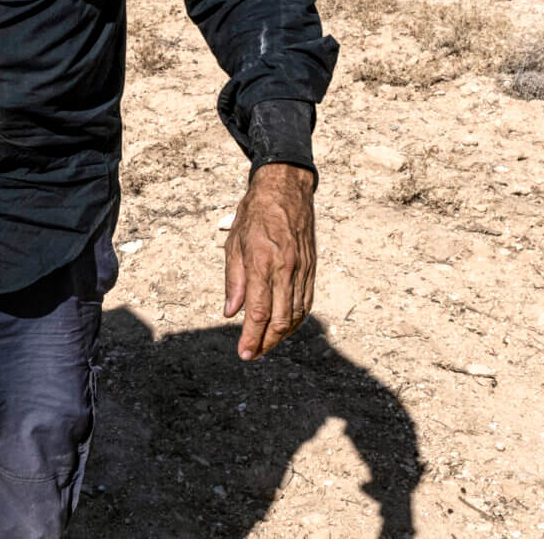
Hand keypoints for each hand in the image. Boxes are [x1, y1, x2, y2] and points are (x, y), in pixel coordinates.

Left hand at [223, 163, 316, 359]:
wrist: (286, 189)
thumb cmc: (255, 214)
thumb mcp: (234, 243)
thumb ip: (234, 280)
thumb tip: (232, 312)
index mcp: (262, 262)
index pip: (258, 311)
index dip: (252, 337)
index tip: (244, 352)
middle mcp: (286, 268)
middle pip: (280, 319)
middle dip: (266, 342)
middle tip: (252, 353)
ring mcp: (302, 269)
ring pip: (296, 314)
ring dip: (281, 334)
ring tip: (266, 343)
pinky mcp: (311, 268)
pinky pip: (306, 301)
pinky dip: (296, 319)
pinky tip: (285, 326)